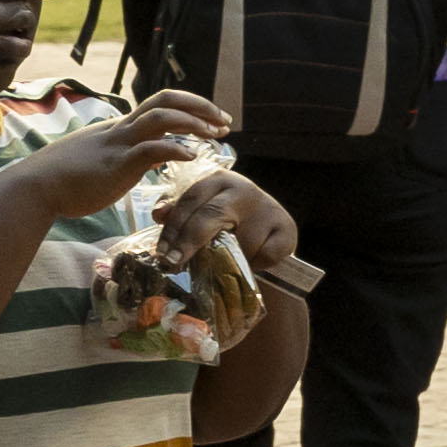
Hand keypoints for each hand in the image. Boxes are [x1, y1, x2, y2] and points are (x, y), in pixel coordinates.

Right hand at [22, 79, 235, 204]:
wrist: (36, 187)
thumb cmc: (62, 178)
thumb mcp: (95, 158)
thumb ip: (116, 154)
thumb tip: (132, 159)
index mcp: (119, 127)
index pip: (160, 104)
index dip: (190, 107)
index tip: (211, 120)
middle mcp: (122, 128)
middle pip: (167, 100)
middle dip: (201, 106)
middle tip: (225, 120)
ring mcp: (120, 144)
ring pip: (163, 117)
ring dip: (195, 122)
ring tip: (216, 135)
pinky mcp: (118, 164)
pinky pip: (152, 149)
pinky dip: (176, 149)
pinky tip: (193, 157)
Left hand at [161, 167, 298, 283]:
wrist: (267, 236)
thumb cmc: (227, 224)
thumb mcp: (201, 212)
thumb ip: (179, 212)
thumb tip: (159, 214)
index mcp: (218, 179)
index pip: (190, 201)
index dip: (173, 228)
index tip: (161, 254)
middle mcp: (242, 188)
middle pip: (211, 214)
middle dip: (189, 241)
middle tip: (174, 263)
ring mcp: (267, 207)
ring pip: (239, 239)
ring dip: (227, 259)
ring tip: (220, 266)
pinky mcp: (287, 228)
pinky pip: (265, 254)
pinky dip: (256, 264)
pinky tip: (253, 264)